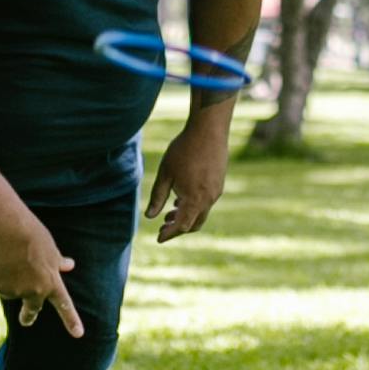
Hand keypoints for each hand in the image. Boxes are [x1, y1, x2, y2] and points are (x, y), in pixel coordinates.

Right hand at [0, 203, 82, 336]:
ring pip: (9, 289)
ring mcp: (13, 291)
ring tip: (8, 256)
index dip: (72, 320)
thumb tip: (70, 265)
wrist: (7, 229)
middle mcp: (33, 291)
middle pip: (31, 309)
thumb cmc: (32, 234)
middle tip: (26, 321)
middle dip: (28, 316)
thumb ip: (57, 262)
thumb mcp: (50, 248)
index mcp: (51, 282)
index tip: (79, 334)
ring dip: (8, 278)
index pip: (64, 304)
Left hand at [147, 111, 232, 240]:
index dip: (169, 234)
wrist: (208, 131)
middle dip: (178, 228)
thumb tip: (150, 217)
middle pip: (193, 224)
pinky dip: (194, 206)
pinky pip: (206, 202)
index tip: (159, 239)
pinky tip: (182, 197)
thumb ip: (157, 197)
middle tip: (163, 227)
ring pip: (201, 213)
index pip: (181, 226)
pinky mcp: (219, 183)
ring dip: (186, 216)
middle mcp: (208, 199)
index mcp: (194, 199)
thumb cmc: (184, 150)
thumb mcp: (165, 174)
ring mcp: (216, 192)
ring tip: (171, 212)